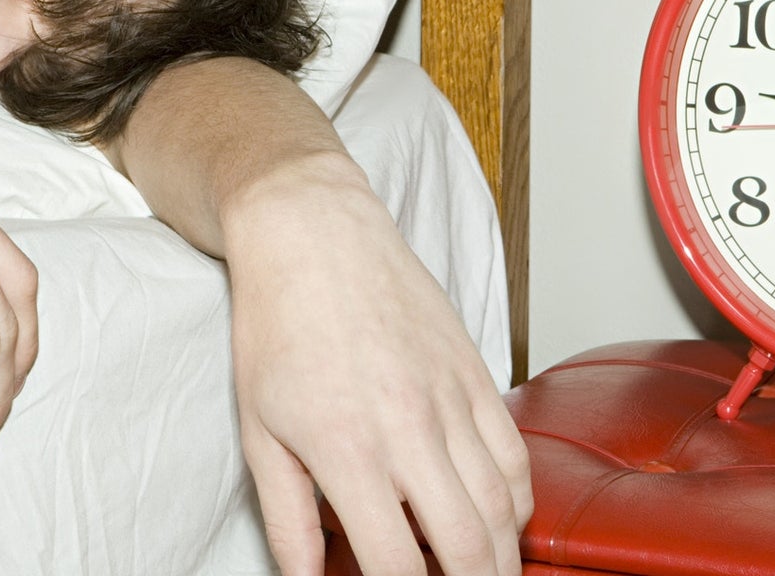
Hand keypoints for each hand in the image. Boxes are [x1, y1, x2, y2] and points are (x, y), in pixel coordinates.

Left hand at [222, 163, 530, 575]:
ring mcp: (451, 397)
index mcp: (347, 450)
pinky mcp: (475, 370)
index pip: (396, 565)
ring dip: (499, 556)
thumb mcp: (258, 431)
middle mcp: (408, 428)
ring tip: (482, 574)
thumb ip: (286, 519)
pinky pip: (515, 454)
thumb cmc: (277, 325)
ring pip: (502, 506)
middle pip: (467, 547)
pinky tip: (499, 521)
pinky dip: (516, 501)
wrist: (313, 233)